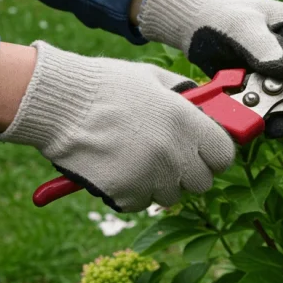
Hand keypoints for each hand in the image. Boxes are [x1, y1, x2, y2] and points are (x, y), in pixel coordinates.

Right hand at [0, 42, 234, 211]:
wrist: (58, 103)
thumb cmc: (104, 86)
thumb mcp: (153, 79)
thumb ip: (184, 94)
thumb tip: (204, 104)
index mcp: (187, 122)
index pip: (224, 156)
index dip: (214, 155)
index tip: (204, 152)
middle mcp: (175, 152)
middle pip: (202, 182)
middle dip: (188, 173)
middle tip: (168, 157)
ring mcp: (151, 176)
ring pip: (171, 196)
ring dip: (159, 183)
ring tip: (136, 159)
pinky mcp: (126, 194)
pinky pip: (141, 203)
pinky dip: (132, 192)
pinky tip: (117, 168)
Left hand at [137, 0, 282, 137]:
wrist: (186, 20)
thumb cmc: (217, 13)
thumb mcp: (241, 24)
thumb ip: (264, 46)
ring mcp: (272, 69)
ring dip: (278, 115)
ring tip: (267, 127)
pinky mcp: (256, 82)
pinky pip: (265, 103)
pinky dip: (260, 113)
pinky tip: (249, 119)